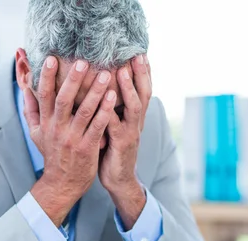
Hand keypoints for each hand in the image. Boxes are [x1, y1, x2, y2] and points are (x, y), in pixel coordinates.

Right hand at [25, 57, 116, 225]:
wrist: (61, 183)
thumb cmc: (52, 154)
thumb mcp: (36, 133)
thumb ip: (31, 109)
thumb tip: (25, 86)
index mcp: (45, 123)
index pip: (43, 95)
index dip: (47, 77)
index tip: (52, 58)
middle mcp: (57, 129)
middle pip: (64, 100)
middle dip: (73, 80)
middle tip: (84, 62)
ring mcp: (73, 139)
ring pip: (84, 112)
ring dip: (95, 92)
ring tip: (106, 75)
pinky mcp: (88, 148)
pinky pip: (97, 126)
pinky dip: (105, 111)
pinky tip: (113, 97)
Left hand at [99, 54, 151, 229]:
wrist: (119, 181)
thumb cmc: (113, 152)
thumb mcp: (115, 127)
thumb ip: (113, 109)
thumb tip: (104, 89)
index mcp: (135, 118)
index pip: (143, 90)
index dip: (144, 73)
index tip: (140, 52)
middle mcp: (136, 123)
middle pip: (144, 93)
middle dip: (141, 74)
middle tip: (137, 54)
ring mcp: (130, 133)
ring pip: (134, 107)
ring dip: (129, 88)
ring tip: (123, 71)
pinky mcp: (120, 144)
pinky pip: (116, 125)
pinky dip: (110, 112)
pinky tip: (105, 101)